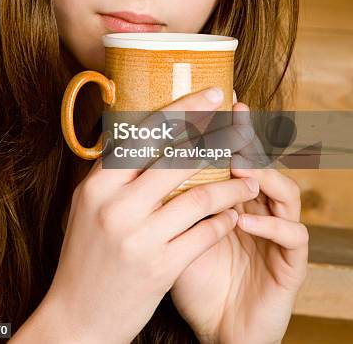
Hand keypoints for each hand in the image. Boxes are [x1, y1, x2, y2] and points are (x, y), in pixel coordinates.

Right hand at [14, 87, 255, 343]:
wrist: (77, 318)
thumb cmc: (86, 256)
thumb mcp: (88, 207)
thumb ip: (114, 172)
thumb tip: (144, 134)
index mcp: (97, 184)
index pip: (145, 134)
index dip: (182, 110)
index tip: (212, 95)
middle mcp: (115, 205)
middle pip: (175, 157)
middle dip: (215, 136)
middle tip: (242, 126)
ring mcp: (137, 237)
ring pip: (198, 195)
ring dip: (231, 186)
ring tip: (250, 180)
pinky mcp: (159, 267)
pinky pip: (203, 233)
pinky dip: (223, 220)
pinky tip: (234, 214)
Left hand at [169, 100, 308, 343]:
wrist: (216, 328)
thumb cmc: (190, 278)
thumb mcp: (171, 233)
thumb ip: (162, 198)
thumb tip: (129, 157)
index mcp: (231, 196)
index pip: (231, 154)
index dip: (223, 128)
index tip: (210, 100)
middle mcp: (258, 206)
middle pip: (260, 162)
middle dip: (247, 136)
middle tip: (235, 112)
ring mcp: (277, 232)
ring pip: (284, 190)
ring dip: (263, 174)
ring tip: (239, 165)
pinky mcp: (291, 262)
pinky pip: (292, 235)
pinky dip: (271, 223)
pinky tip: (244, 219)